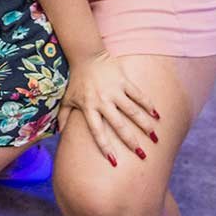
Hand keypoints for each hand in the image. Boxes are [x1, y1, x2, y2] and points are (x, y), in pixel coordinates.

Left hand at [57, 50, 158, 165]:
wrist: (85, 54)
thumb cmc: (75, 79)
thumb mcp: (66, 98)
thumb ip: (62, 116)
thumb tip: (58, 133)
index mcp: (89, 107)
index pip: (97, 132)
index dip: (105, 147)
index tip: (114, 161)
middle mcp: (103, 101)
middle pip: (119, 125)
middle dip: (131, 141)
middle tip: (142, 155)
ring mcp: (115, 91)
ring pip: (132, 111)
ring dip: (145, 125)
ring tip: (155, 138)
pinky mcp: (124, 81)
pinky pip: (138, 95)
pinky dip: (148, 105)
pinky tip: (158, 115)